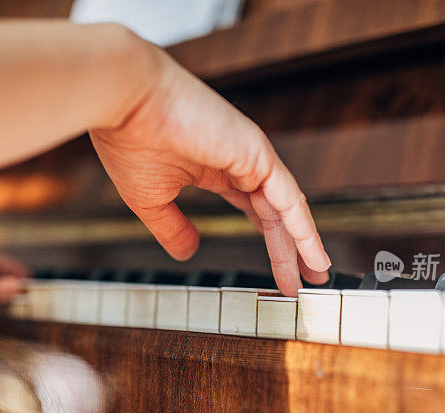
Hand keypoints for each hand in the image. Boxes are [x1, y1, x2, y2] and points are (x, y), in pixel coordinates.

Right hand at [91, 41, 329, 295]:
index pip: (254, 211)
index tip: (279, 275)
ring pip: (287, 208)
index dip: (270, 243)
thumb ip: (173, 228)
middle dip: (293, 249)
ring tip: (318, 273)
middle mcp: (240, 162)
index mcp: (215, 170)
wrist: (126, 102)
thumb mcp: (151, 201)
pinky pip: (288, 197)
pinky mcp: (257, 152)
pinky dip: (303, 226)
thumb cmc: (129, 140)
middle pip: (276, 215)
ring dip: (304, 243)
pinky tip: (312, 253)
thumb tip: (189, 254)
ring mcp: (252, 156)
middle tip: (308, 279)